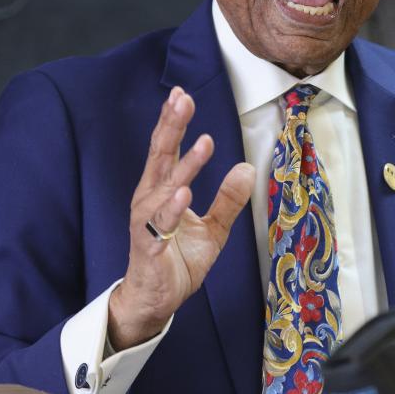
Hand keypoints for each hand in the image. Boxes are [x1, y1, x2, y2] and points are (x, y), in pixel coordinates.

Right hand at [108, 86, 253, 349]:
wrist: (157, 300)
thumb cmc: (179, 259)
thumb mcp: (214, 228)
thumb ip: (228, 200)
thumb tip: (247, 168)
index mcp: (162, 190)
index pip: (168, 149)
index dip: (174, 122)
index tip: (182, 94)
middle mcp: (150, 199)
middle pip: (161, 156)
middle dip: (172, 126)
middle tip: (182, 98)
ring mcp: (147, 221)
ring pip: (165, 186)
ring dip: (185, 165)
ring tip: (204, 142)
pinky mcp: (149, 245)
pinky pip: (160, 224)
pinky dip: (171, 208)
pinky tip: (183, 192)